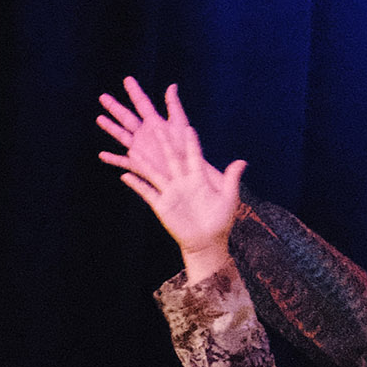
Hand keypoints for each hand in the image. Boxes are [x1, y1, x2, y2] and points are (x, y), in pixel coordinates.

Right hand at [96, 78, 242, 279]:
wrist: (207, 241)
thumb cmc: (220, 220)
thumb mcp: (228, 198)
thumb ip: (231, 179)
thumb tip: (242, 161)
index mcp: (199, 178)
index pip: (193, 156)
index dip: (190, 142)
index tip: (187, 127)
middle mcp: (182, 181)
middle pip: (170, 158)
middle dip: (163, 143)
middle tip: (155, 125)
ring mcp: (170, 192)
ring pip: (153, 173)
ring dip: (143, 161)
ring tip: (131, 147)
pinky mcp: (161, 204)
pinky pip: (146, 192)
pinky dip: (135, 184)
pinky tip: (123, 174)